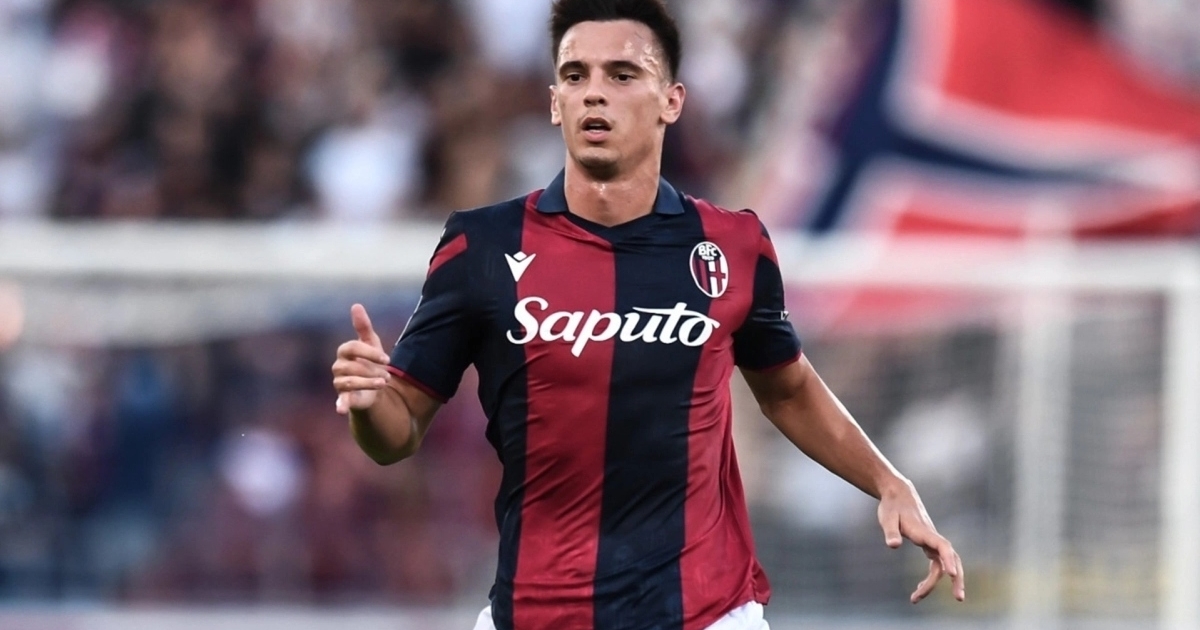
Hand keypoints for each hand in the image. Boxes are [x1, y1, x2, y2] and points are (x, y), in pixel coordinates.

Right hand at [331, 304, 392, 414]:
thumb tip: (356, 305)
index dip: (371, 353)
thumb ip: (363, 326)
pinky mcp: (344, 398)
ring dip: (369, 383)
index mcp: (344, 351)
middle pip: (353, 366)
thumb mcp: (371, 343)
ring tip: (384, 383)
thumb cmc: (371, 362)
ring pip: (350, 381)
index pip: (352, 348)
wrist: (374, 387)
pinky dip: (340, 405)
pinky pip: (340, 400)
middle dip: (373, 370)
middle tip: (387, 375)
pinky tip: (341, 409)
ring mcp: (339, 383)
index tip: (388, 360)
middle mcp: (338, 367)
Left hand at [878, 479, 965, 603]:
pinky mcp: (928, 544)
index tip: (951, 574)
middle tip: (959, 598)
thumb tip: (893, 546)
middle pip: (952, 559)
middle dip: (957, 579)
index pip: (942, 547)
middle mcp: (932, 538)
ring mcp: (932, 541)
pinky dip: (932, 577)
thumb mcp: (887, 518)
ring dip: (941, 583)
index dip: (948, 560)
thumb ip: (891, 532)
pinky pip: (937, 564)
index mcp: (924, 532)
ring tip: (917, 598)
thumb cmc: (892, 506)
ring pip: (946, 564)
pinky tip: (918, 587)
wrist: (898, 494)